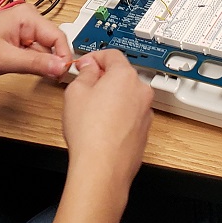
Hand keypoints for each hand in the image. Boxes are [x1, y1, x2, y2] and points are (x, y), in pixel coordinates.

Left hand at [0, 3, 72, 80]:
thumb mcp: (5, 59)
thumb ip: (35, 63)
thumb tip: (60, 67)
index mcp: (27, 16)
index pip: (58, 37)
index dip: (64, 57)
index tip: (64, 75)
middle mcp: (28, 19)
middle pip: (54, 43)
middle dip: (52, 62)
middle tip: (48, 79)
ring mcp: (24, 28)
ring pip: (45, 50)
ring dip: (41, 63)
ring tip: (26, 70)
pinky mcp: (20, 38)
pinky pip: (36, 52)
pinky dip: (33, 63)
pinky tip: (22, 67)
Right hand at [61, 49, 153, 190]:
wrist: (102, 168)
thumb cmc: (90, 133)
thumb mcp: (76, 92)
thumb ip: (84, 73)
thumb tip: (89, 67)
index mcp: (125, 76)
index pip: (112, 54)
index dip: (94, 57)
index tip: (84, 64)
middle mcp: (141, 92)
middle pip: (122, 75)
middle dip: (103, 78)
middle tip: (84, 87)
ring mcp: (145, 113)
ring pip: (127, 96)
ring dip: (112, 98)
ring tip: (91, 111)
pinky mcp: (144, 131)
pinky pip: (130, 115)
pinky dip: (118, 115)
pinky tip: (101, 127)